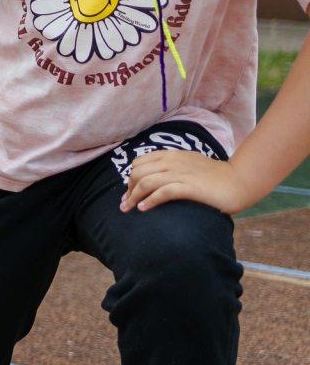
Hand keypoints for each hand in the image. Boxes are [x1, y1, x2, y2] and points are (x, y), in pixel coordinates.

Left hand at [122, 150, 256, 214]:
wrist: (239, 181)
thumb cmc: (215, 176)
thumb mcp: (190, 164)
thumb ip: (172, 166)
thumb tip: (153, 178)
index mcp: (172, 155)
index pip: (139, 162)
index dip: (131, 177)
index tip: (129, 191)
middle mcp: (173, 162)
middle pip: (138, 173)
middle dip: (128, 189)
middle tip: (126, 204)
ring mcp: (181, 174)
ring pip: (146, 182)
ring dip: (133, 197)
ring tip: (129, 209)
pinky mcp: (189, 187)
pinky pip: (162, 192)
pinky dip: (149, 201)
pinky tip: (144, 209)